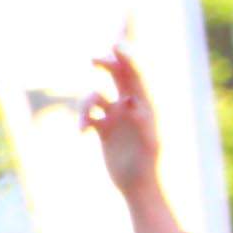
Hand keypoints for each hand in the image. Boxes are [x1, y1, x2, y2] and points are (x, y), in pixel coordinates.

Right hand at [84, 48, 162, 203]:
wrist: (142, 186)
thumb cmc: (150, 165)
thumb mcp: (149, 141)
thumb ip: (140, 119)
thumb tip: (127, 99)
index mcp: (147, 105)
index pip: (137, 74)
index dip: (128, 57)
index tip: (116, 46)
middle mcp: (131, 107)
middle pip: (117, 75)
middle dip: (106, 63)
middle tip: (94, 59)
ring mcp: (117, 117)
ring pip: (95, 95)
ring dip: (85, 103)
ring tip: (85, 122)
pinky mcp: (104, 129)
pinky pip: (88, 114)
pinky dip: (82, 118)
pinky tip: (82, 132)